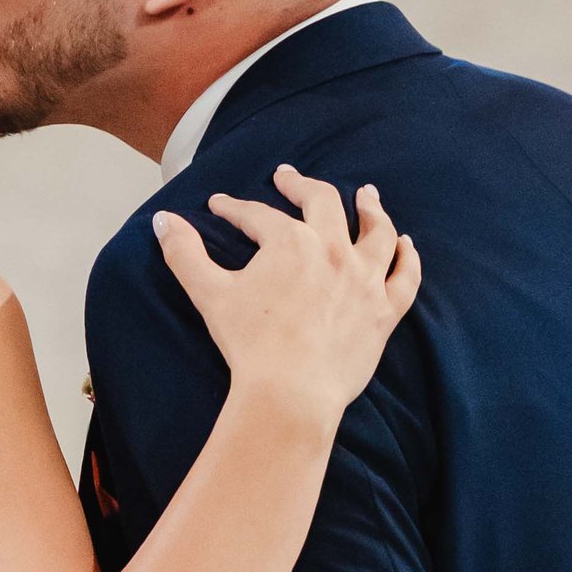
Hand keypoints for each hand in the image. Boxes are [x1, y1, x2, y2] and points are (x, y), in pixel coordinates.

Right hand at [154, 166, 419, 424]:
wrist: (291, 393)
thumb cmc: (249, 344)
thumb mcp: (209, 293)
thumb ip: (184, 253)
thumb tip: (163, 221)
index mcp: (290, 241)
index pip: (256, 215)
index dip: (234, 208)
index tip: (220, 206)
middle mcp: (332, 250)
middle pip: (322, 202)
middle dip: (300, 186)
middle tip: (288, 177)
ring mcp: (364, 279)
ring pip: (376, 231)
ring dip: (371, 209)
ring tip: (367, 196)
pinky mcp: (384, 310)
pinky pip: (405, 277)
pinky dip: (408, 258)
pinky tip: (407, 245)